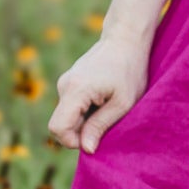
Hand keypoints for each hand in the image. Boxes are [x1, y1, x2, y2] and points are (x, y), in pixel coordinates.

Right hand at [48, 25, 152, 153]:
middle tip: (108, 122)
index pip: (58, 128)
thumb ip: (101, 126)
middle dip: (81, 132)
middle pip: (61, 124)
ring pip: (68, 116)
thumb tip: (86, 149)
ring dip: (86, 121)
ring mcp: (65, 83)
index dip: (73, 142)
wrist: (125, 39)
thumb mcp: (122, 103)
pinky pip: (72, 107)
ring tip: (108, 107)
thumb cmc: (129, 70)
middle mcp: (64, 86)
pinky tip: (104, 101)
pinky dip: (86, 111)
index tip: (96, 138)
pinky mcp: (70, 82)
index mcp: (75, 90)